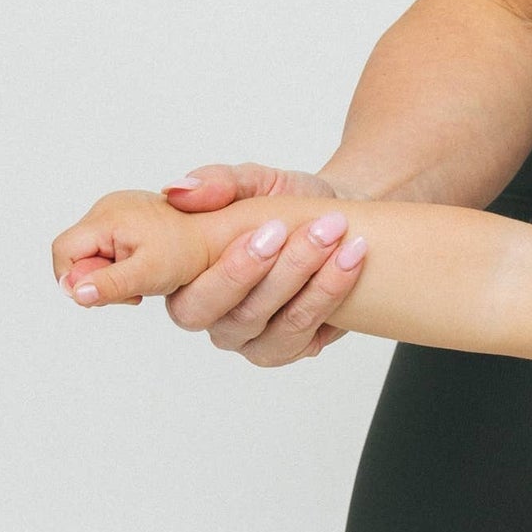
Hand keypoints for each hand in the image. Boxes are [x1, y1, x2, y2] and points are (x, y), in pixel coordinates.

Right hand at [51, 189, 215, 308]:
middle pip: (75, 252)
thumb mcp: (148, 274)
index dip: (76, 278)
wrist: (220, 236)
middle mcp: (107, 209)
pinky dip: (120, 266)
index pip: (63, 251)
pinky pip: (107, 248)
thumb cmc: (190, 253)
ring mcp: (117, 213)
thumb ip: (110, 284)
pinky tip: (144, 271)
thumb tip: (75, 293)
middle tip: (132, 291)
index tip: (110, 293)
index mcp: (107, 217)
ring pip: (91, 252)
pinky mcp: (127, 221)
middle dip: (96, 277)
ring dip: (109, 274)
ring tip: (142, 281)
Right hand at [158, 160, 357, 366]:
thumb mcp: (254, 182)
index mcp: (186, 281)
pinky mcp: (286, 349)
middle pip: (235, 316)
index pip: (191, 295)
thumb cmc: (283, 204)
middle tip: (315, 232)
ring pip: (278, 326)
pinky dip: (331, 293)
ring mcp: (248, 340)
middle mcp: (211, 318)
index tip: (271, 228)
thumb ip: (218, 182)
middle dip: (280, 273)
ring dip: (313, 280)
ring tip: (338, 236)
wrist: (334, 220)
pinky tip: (352, 260)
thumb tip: (179, 189)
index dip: (231, 269)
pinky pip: (306, 333)